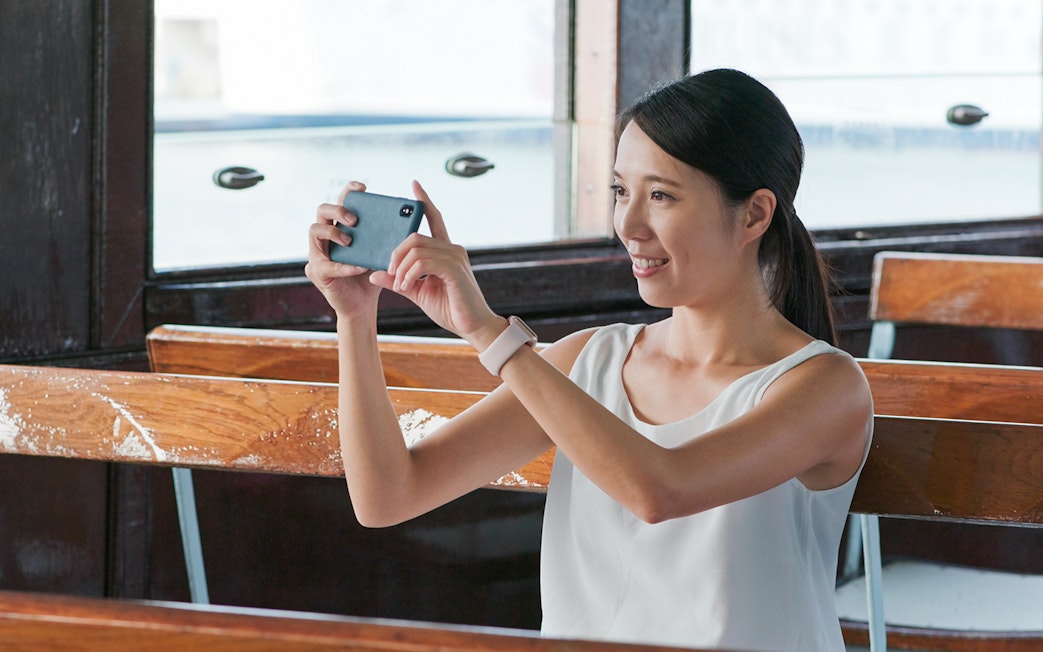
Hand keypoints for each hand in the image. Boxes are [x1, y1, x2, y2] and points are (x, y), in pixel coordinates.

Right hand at [304, 181, 381, 318]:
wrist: (363, 306)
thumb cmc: (371, 277)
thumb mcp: (380, 253)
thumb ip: (386, 239)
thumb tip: (406, 220)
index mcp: (341, 228)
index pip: (341, 202)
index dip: (349, 191)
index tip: (363, 187)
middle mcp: (325, 237)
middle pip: (322, 210)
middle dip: (338, 210)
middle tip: (355, 220)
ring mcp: (317, 253)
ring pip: (314, 230)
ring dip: (334, 233)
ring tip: (351, 241)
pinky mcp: (316, 272)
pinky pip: (327, 264)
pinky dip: (344, 266)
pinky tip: (360, 268)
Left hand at [370, 181, 504, 346]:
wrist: (473, 327)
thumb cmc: (450, 309)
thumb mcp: (417, 293)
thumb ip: (398, 280)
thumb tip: (374, 273)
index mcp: (446, 251)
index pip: (435, 219)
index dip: (425, 201)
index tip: (415, 186)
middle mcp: (452, 249)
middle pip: (415, 236)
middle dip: (396, 252)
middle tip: (390, 272)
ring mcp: (455, 257)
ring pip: (417, 248)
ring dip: (402, 268)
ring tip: (400, 285)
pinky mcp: (454, 269)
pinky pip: (423, 262)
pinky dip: (410, 274)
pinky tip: (407, 286)